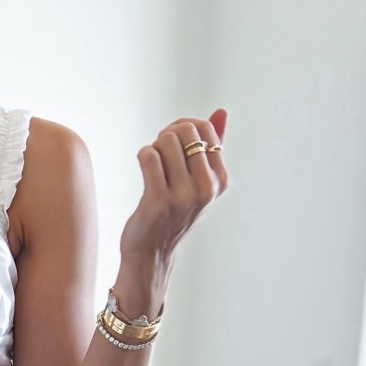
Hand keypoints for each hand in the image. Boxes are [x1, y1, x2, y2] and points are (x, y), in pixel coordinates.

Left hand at [119, 108, 228, 272]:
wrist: (151, 253)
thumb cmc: (173, 213)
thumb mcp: (199, 181)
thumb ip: (212, 146)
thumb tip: (221, 112)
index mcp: (220, 181)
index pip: (204, 128)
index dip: (184, 128)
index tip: (175, 146)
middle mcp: (206, 188)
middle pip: (184, 130)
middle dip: (168, 136)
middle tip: (161, 156)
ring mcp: (183, 196)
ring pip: (165, 141)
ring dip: (154, 148)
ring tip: (154, 168)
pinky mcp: (158, 201)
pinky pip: (148, 156)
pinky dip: (143, 156)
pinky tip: (145, 172)